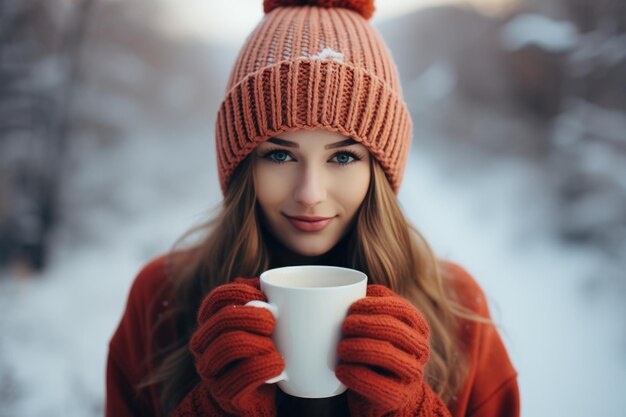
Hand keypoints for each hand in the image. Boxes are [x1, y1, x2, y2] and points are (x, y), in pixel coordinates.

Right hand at [189, 278, 284, 416]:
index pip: (217, 297)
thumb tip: (265, 281)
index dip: (242, 292)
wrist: (252, 399)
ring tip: (276, 347)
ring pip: (229, 345)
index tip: (267, 297)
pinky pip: (241, 376)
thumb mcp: (259, 325)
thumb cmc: (258, 353)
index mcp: (210, 322)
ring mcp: (211, 370)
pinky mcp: (224, 393)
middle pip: (223, 319)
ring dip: (259, 342)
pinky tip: (280, 366)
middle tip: (274, 322)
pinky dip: (265, 367)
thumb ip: (259, 302)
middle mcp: (203, 344)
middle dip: (253, 316)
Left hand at [336, 285, 449, 416]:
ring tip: (340, 347)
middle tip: (343, 326)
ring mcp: (412, 374)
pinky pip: (378, 386)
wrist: (384, 393)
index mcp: (417, 326)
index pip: (401, 308)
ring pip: (388, 355)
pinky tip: (341, 370)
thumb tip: (347, 288)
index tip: (352, 306)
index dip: (375, 305)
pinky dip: (356, 375)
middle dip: (365, 324)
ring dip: (359, 347)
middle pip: (394, 330)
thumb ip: (370, 308)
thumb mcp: (378, 327)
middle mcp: (420, 349)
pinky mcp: (398, 397)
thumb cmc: (375, 350)